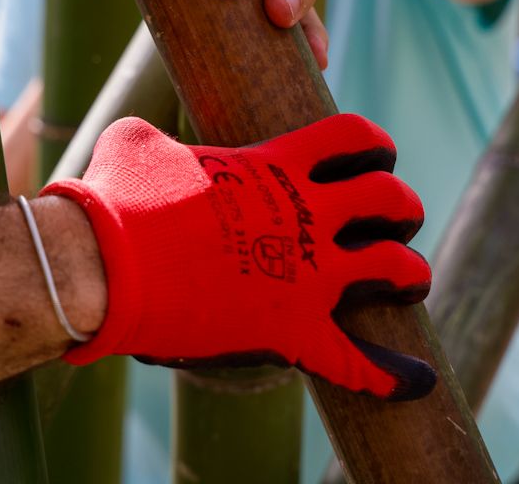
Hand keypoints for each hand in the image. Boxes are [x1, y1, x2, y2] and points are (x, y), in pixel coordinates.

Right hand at [42, 114, 435, 399]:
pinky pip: (355, 362)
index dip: (375, 145)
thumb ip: (155, 140)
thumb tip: (141, 142)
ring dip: (411, 275)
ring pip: (396, 269)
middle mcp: (305, 215)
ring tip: (410, 284)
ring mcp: (305, 275)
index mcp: (276, 166)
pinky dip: (390, 375)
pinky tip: (415, 381)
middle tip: (393, 220)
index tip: (376, 158)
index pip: (354, 138)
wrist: (103, 269)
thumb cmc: (115, 201)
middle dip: (401, 208)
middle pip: (389, 198)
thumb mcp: (135, 146)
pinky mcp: (290, 332)